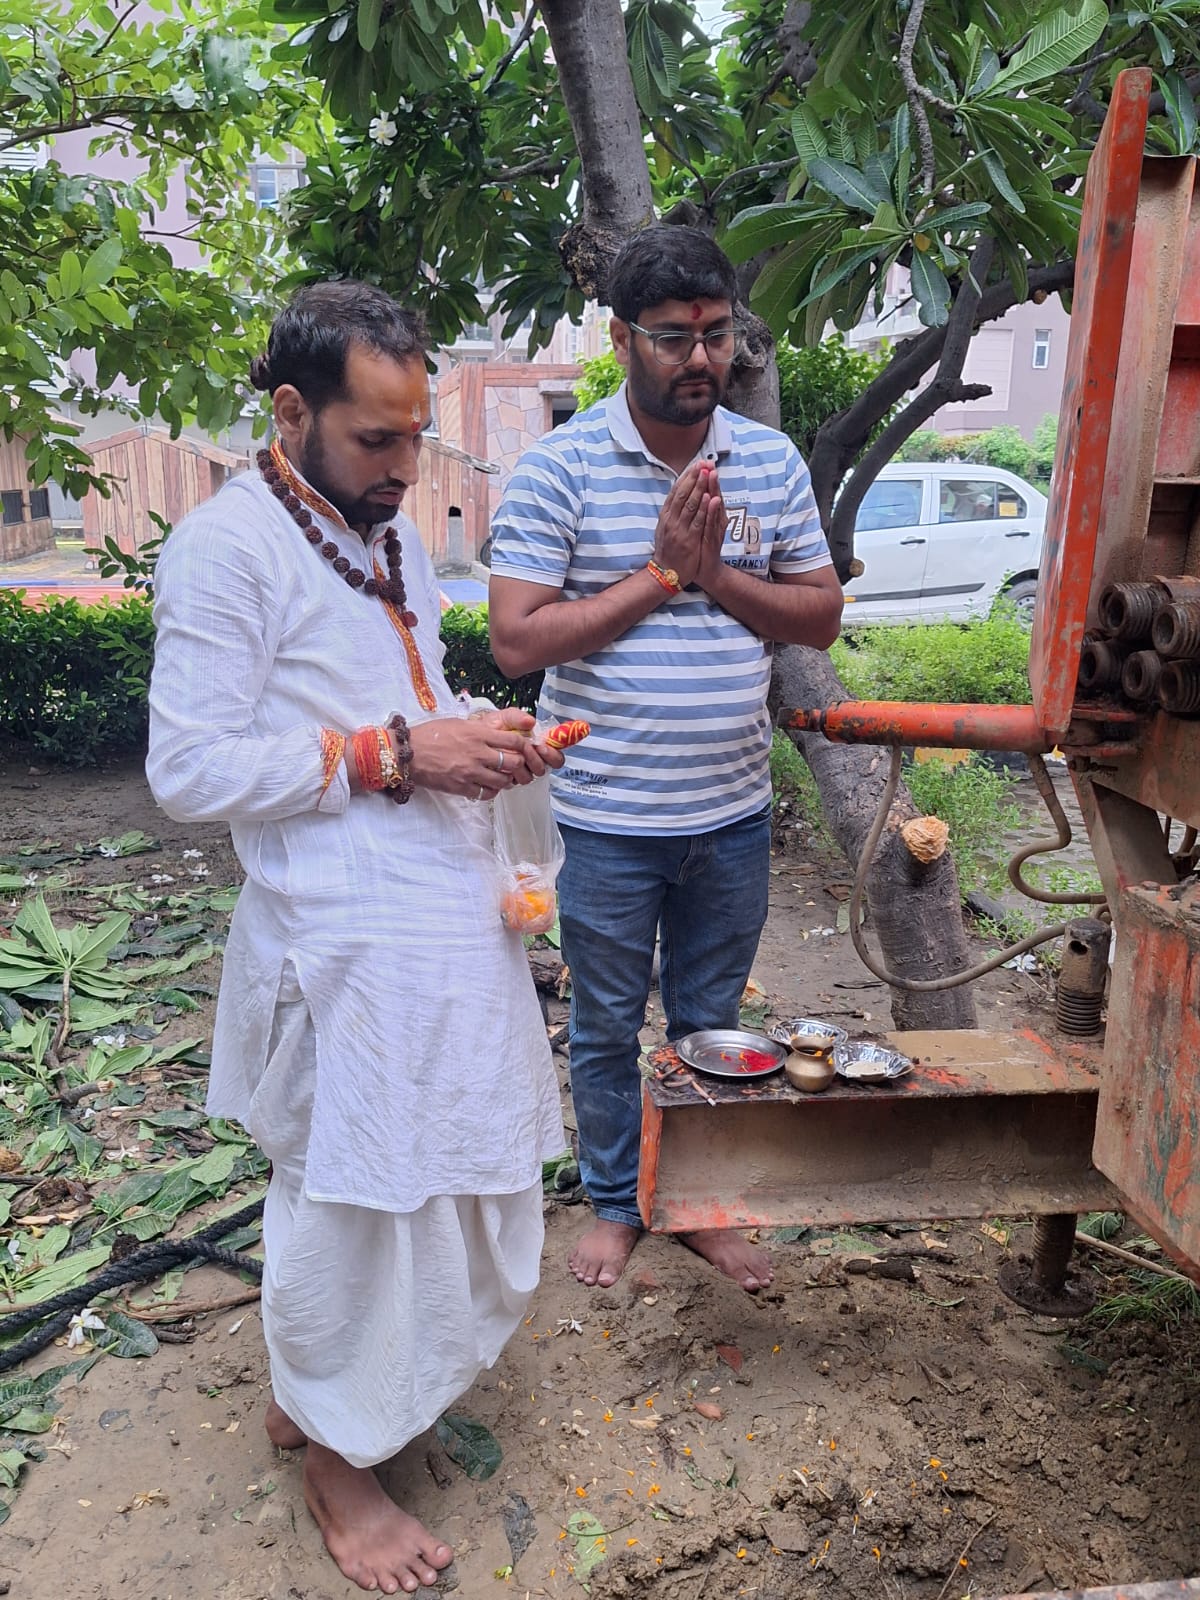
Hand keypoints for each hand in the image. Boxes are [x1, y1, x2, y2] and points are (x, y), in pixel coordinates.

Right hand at [407, 710, 537, 800]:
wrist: (407, 753)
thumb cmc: (430, 735)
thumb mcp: (458, 723)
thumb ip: (480, 729)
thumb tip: (500, 733)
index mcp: (477, 733)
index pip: (514, 741)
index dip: (524, 746)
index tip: (524, 748)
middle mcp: (477, 753)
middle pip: (513, 762)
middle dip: (519, 764)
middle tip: (516, 764)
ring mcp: (469, 772)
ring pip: (503, 781)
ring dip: (506, 779)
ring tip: (502, 776)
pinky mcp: (461, 787)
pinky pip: (486, 793)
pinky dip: (492, 791)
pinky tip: (488, 785)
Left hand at [491, 707, 565, 778]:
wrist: (473, 736)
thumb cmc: (492, 727)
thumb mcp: (505, 717)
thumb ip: (517, 717)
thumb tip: (530, 722)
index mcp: (537, 745)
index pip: (556, 757)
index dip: (551, 754)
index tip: (541, 747)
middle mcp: (531, 760)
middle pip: (544, 769)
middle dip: (536, 761)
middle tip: (526, 753)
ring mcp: (519, 770)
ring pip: (528, 777)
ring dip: (521, 768)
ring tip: (511, 758)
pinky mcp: (507, 778)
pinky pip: (512, 782)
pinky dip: (508, 774)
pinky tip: (502, 765)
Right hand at [653, 461, 721, 587]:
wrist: (667, 573)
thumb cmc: (669, 550)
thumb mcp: (666, 527)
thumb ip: (673, 511)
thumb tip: (679, 494)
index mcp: (666, 515)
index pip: (676, 490)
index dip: (686, 476)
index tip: (696, 464)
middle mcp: (671, 519)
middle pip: (683, 493)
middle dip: (694, 477)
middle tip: (703, 463)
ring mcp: (678, 529)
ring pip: (690, 504)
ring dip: (699, 487)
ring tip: (707, 473)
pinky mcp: (688, 540)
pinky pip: (697, 521)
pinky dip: (703, 509)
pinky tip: (709, 497)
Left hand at [693, 466, 729, 594]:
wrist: (705, 570)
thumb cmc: (701, 547)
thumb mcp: (699, 525)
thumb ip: (699, 509)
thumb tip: (696, 493)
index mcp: (710, 515)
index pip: (709, 492)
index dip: (706, 478)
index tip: (703, 462)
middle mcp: (715, 520)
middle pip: (713, 495)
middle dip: (710, 479)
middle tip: (709, 463)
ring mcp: (715, 530)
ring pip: (715, 507)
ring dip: (713, 490)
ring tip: (712, 475)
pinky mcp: (713, 540)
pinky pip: (712, 524)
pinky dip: (712, 512)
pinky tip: (712, 501)